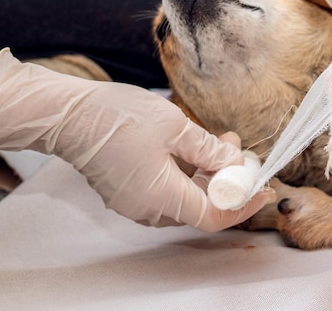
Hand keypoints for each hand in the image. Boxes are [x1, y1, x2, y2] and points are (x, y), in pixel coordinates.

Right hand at [0, 49, 274, 230]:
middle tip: (240, 150)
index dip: (243, 205)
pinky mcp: (128, 191)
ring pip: (185, 196)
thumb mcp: (175, 128)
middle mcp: (148, 209)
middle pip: (201, 205)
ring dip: (208, 173)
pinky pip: (167, 190)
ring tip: (221, 140)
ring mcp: (135, 202)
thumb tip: (235, 164)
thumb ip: (210, 151)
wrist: (67, 115)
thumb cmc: (117, 118)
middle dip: (227, 180)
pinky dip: (187, 173)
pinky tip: (195, 146)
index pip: (214, 216)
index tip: (263, 188)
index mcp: (162, 197)